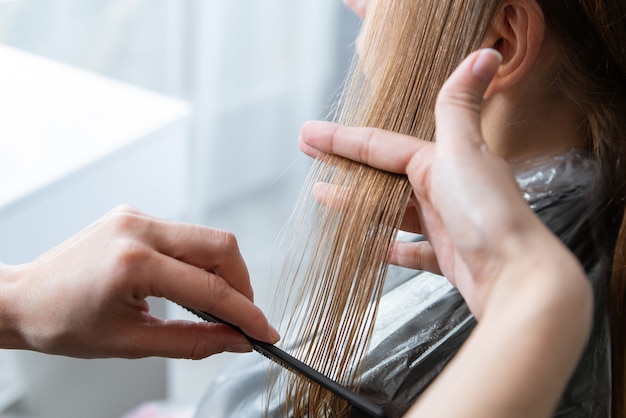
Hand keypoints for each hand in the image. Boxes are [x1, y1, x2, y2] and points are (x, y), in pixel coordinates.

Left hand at [1, 205, 278, 358]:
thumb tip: (235, 340)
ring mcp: (137, 217)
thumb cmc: (62, 323)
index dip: (245, 313)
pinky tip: (191, 284)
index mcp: (133, 263)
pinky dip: (200, 262)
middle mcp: (138, 229)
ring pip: (207, 237)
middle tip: (242, 316)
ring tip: (217, 304)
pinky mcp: (136, 216)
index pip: (210, 289)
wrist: (22, 298)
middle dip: (242, 284)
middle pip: (221, 246)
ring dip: (223, 272)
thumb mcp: (131, 343)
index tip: (264, 332)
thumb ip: (194, 342)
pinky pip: (186, 235)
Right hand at [299, 49, 577, 318]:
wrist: (517, 278)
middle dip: (346, 165)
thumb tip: (484, 54)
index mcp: (445, 161)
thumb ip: (459, 107)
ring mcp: (447, 224)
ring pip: (393, 210)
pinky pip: (411, 250)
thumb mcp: (464, 153)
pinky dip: (389, 247)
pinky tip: (367, 243)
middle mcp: (447, 189)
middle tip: (311, 159)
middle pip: (385, 174)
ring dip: (360, 204)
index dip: (343, 139)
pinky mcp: (449, 257)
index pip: (383, 146)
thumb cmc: (489, 215)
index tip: (308, 135)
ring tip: (324, 197)